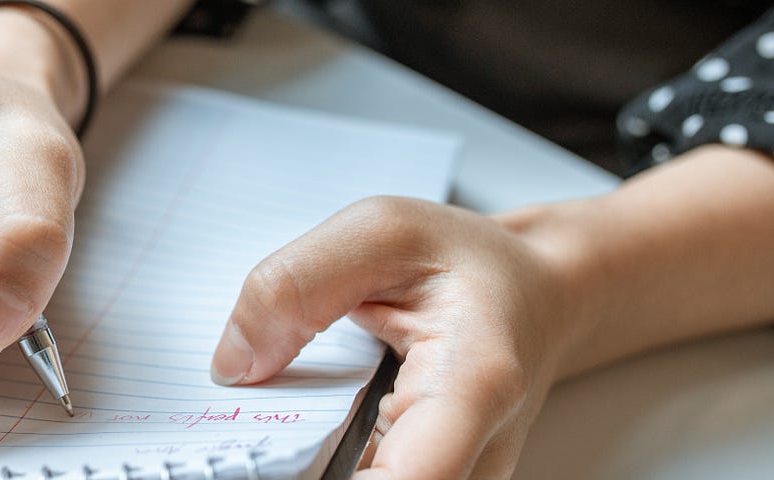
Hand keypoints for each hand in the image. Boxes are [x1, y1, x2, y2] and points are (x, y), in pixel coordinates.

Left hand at [209, 196, 582, 478]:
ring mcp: (461, 479)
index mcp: (473, 381)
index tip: (271, 462)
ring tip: (274, 425)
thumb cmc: (471, 264)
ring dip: (312, 465)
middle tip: (250, 437)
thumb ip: (296, 285)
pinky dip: (326, 466)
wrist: (540, 296)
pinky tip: (304, 432)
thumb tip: (233, 365)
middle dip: (303, 468)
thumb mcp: (382, 231)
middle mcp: (478, 452)